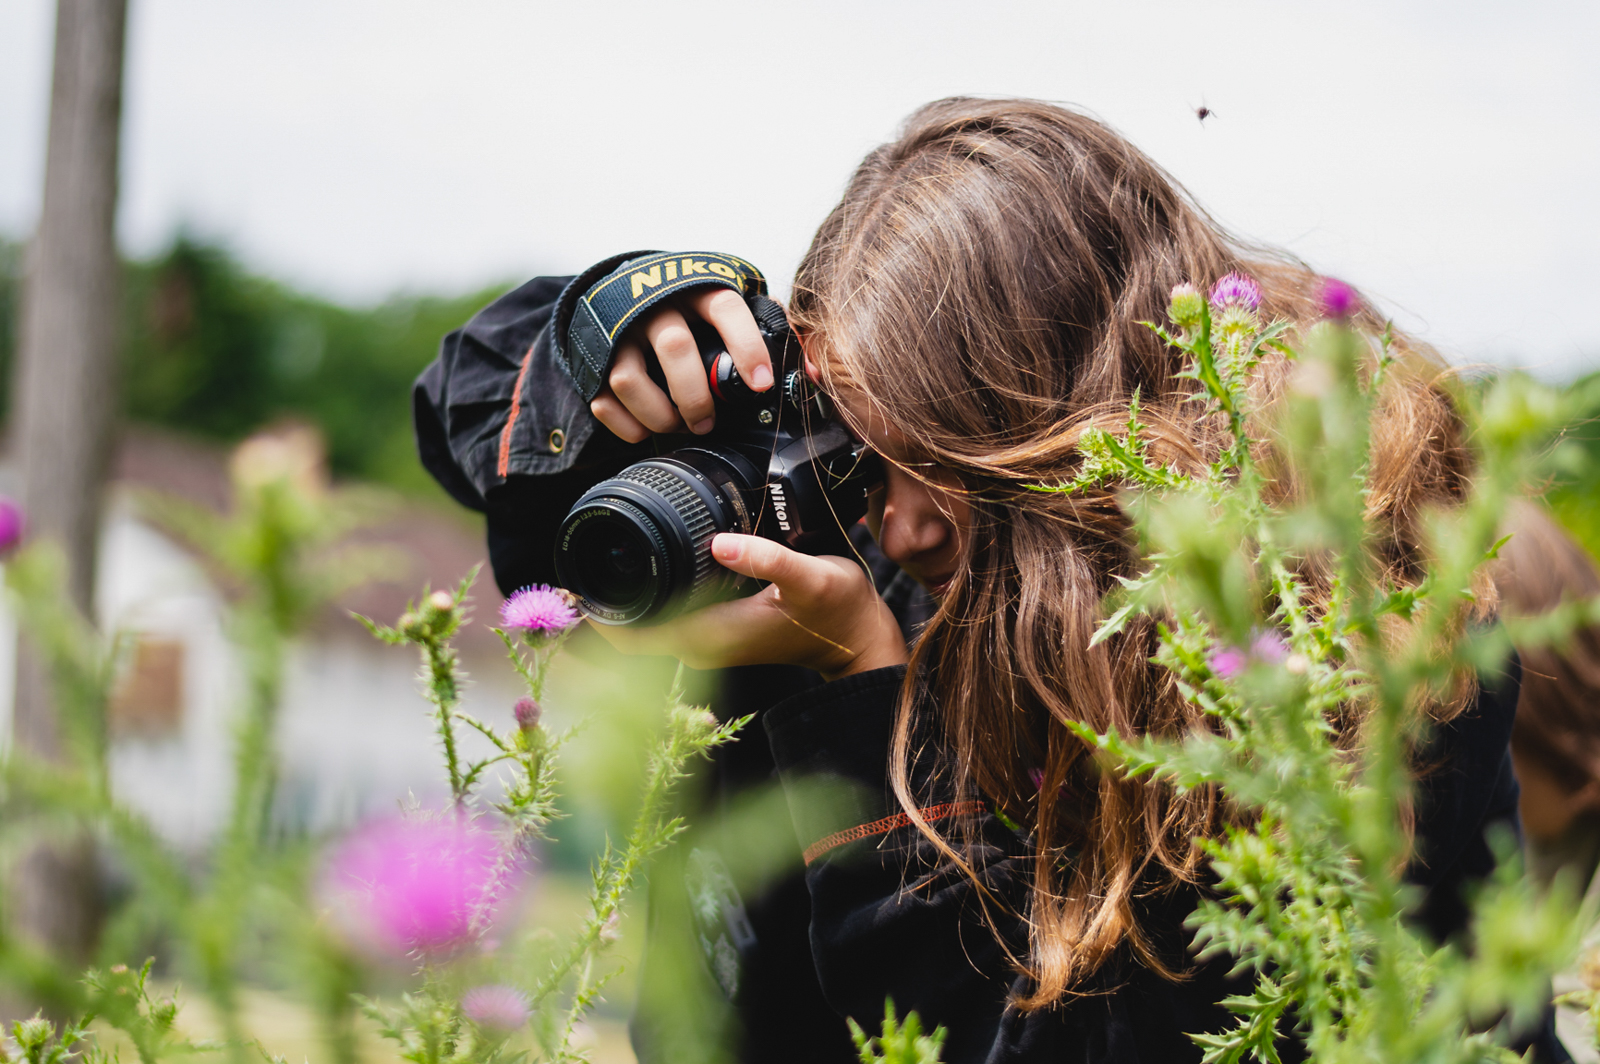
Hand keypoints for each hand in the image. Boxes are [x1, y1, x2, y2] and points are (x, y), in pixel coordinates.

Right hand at [590, 288, 773, 441]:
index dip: (746, 346)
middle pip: (674, 347)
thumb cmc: (691, 304)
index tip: (760, 384)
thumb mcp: (730, 303)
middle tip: (708, 421)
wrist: (626, 286)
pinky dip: (628, 425)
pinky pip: (604, 400)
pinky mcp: (594, 358)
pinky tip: (647, 427)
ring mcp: (620, 331)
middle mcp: (655, 305)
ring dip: (659, 414)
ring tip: (677, 425)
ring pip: (630, 378)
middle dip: (695, 396)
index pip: (725, 307)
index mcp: (697, 288)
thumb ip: (769, 328)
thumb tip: (810, 370)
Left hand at [592, 533, 908, 681]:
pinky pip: (664, 616)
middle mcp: (701, 642)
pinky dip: (648, 594)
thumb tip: (723, 544)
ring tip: (604, 550)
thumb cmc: (837, 611)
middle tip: (581, 552)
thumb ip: (769, 559)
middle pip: (627, 631)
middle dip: (600, 598)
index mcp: (709, 634)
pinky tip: (648, 562)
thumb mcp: (810, 577)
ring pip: (644, 624)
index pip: (630, 637)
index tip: (574, 580)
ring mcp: (707, 639)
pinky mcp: (716, 629)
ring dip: (622, 596)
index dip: (597, 613)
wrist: (858, 639)